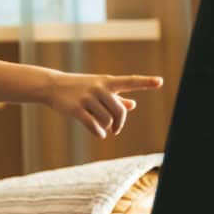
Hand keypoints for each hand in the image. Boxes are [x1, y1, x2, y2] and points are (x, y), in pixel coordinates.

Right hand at [47, 73, 162, 137]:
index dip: (145, 82)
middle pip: (119, 111)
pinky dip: (99, 132)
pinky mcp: (76, 109)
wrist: (53, 86)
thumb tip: (133, 104)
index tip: (160, 81)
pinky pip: (94, 126)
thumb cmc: (79, 87)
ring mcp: (87, 98)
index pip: (130, 81)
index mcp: (107, 81)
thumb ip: (116, 97)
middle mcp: (99, 88)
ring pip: (107, 120)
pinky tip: (99, 133)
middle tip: (116, 129)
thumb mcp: (98, 88)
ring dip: (107, 128)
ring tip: (102, 127)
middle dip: (119, 123)